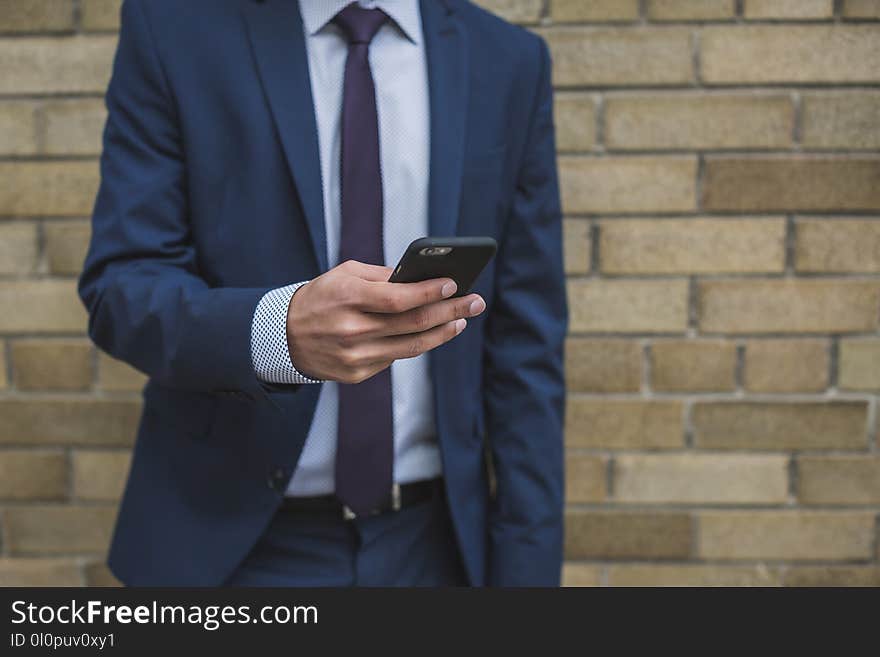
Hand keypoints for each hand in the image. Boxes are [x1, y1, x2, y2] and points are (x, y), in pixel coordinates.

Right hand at [286, 260, 485, 382]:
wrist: (283, 337)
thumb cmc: (320, 298)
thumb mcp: (344, 275)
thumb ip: (382, 276)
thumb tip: (423, 279)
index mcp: (347, 299)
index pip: (399, 299)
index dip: (430, 293)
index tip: (455, 284)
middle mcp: (352, 330)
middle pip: (413, 323)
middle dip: (450, 311)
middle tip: (475, 302)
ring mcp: (355, 356)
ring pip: (412, 346)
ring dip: (443, 332)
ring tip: (461, 320)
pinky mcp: (357, 374)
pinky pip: (395, 357)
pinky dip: (416, 343)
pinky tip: (432, 333)